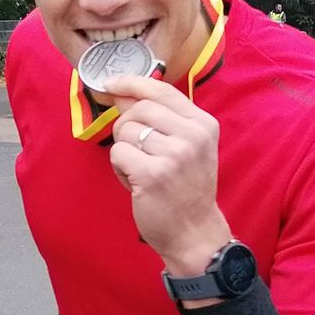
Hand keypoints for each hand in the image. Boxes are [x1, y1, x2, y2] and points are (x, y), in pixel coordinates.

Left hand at [102, 74, 231, 275]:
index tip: (111, 83)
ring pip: (125, 132)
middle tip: (135, 150)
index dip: (131, 83)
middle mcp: (193, 136)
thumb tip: (121, 91)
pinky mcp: (152, 174)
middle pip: (138, 109)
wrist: (194, 231)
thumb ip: (157, 118)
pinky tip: (134, 182)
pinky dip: (119, 168)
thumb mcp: (184, 147)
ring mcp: (174, 155)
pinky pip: (118, 154)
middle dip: (125, 128)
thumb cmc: (185, 188)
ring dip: (124, 151)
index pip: (162, 90)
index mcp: (203, 124)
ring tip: (140, 170)